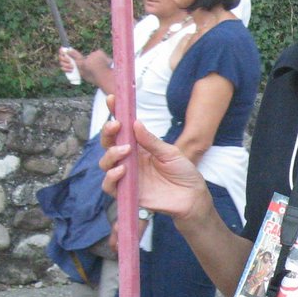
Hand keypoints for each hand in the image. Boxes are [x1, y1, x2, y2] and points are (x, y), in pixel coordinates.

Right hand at [58, 47, 84, 75]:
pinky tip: (71, 71)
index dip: (61, 51)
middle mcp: (68, 58)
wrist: (87, 73)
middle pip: (61, 57)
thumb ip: (74, 54)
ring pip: (61, 63)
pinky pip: (62, 68)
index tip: (63, 54)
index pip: (62, 50)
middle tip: (70, 62)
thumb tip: (67, 50)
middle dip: (64, 60)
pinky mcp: (67, 69)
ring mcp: (67, 64)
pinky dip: (66, 69)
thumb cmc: (85, 65)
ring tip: (73, 68)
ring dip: (66, 65)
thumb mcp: (80, 59)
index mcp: (71, 53)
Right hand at [99, 101, 209, 223]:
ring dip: (111, 154)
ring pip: (105, 164)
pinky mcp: (128, 193)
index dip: (114, 114)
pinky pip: (110, 186)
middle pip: (108, 144)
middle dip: (108, 133)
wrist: (191, 196)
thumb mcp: (170, 153)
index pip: (121, 129)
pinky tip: (121, 170)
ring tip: (125, 150)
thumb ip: (151, 141)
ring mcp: (127, 176)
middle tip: (116, 126)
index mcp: (138, 147)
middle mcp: (129, 160)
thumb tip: (135, 123)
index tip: (112, 99)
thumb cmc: (182, 172)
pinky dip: (111, 177)